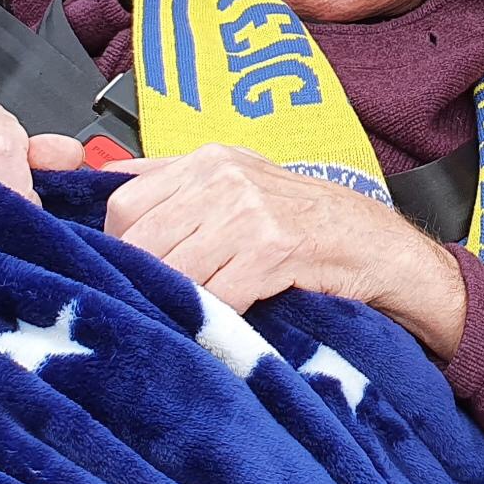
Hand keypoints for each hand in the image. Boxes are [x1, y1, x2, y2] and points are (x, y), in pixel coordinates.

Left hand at [102, 145, 467, 355]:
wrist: (375, 246)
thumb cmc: (306, 221)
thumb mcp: (240, 182)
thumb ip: (177, 183)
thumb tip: (108, 185)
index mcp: (209, 161)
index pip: (124, 204)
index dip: (118, 247)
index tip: (127, 273)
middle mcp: (225, 178)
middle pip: (141, 240)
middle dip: (142, 280)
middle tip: (155, 305)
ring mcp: (249, 212)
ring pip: (173, 270)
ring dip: (177, 303)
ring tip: (188, 317)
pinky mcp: (273, 250)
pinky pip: (217, 296)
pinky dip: (214, 318)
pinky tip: (224, 322)